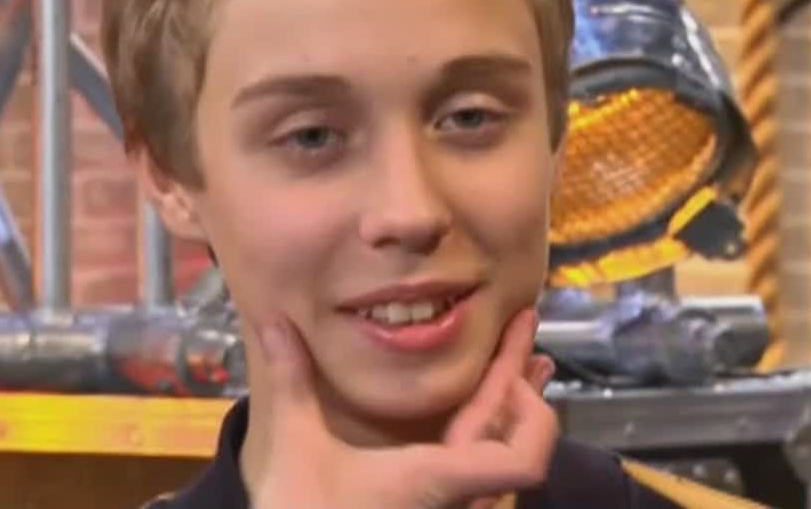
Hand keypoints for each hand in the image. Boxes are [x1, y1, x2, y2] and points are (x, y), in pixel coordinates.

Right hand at [251, 308, 558, 508]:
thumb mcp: (296, 449)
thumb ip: (291, 381)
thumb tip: (273, 319)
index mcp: (436, 480)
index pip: (524, 461)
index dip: (536, 415)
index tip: (519, 365)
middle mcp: (458, 505)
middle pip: (519, 449)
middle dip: (522, 383)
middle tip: (524, 327)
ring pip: (504, 473)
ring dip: (513, 420)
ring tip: (520, 374)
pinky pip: (482, 489)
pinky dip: (491, 448)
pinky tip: (478, 429)